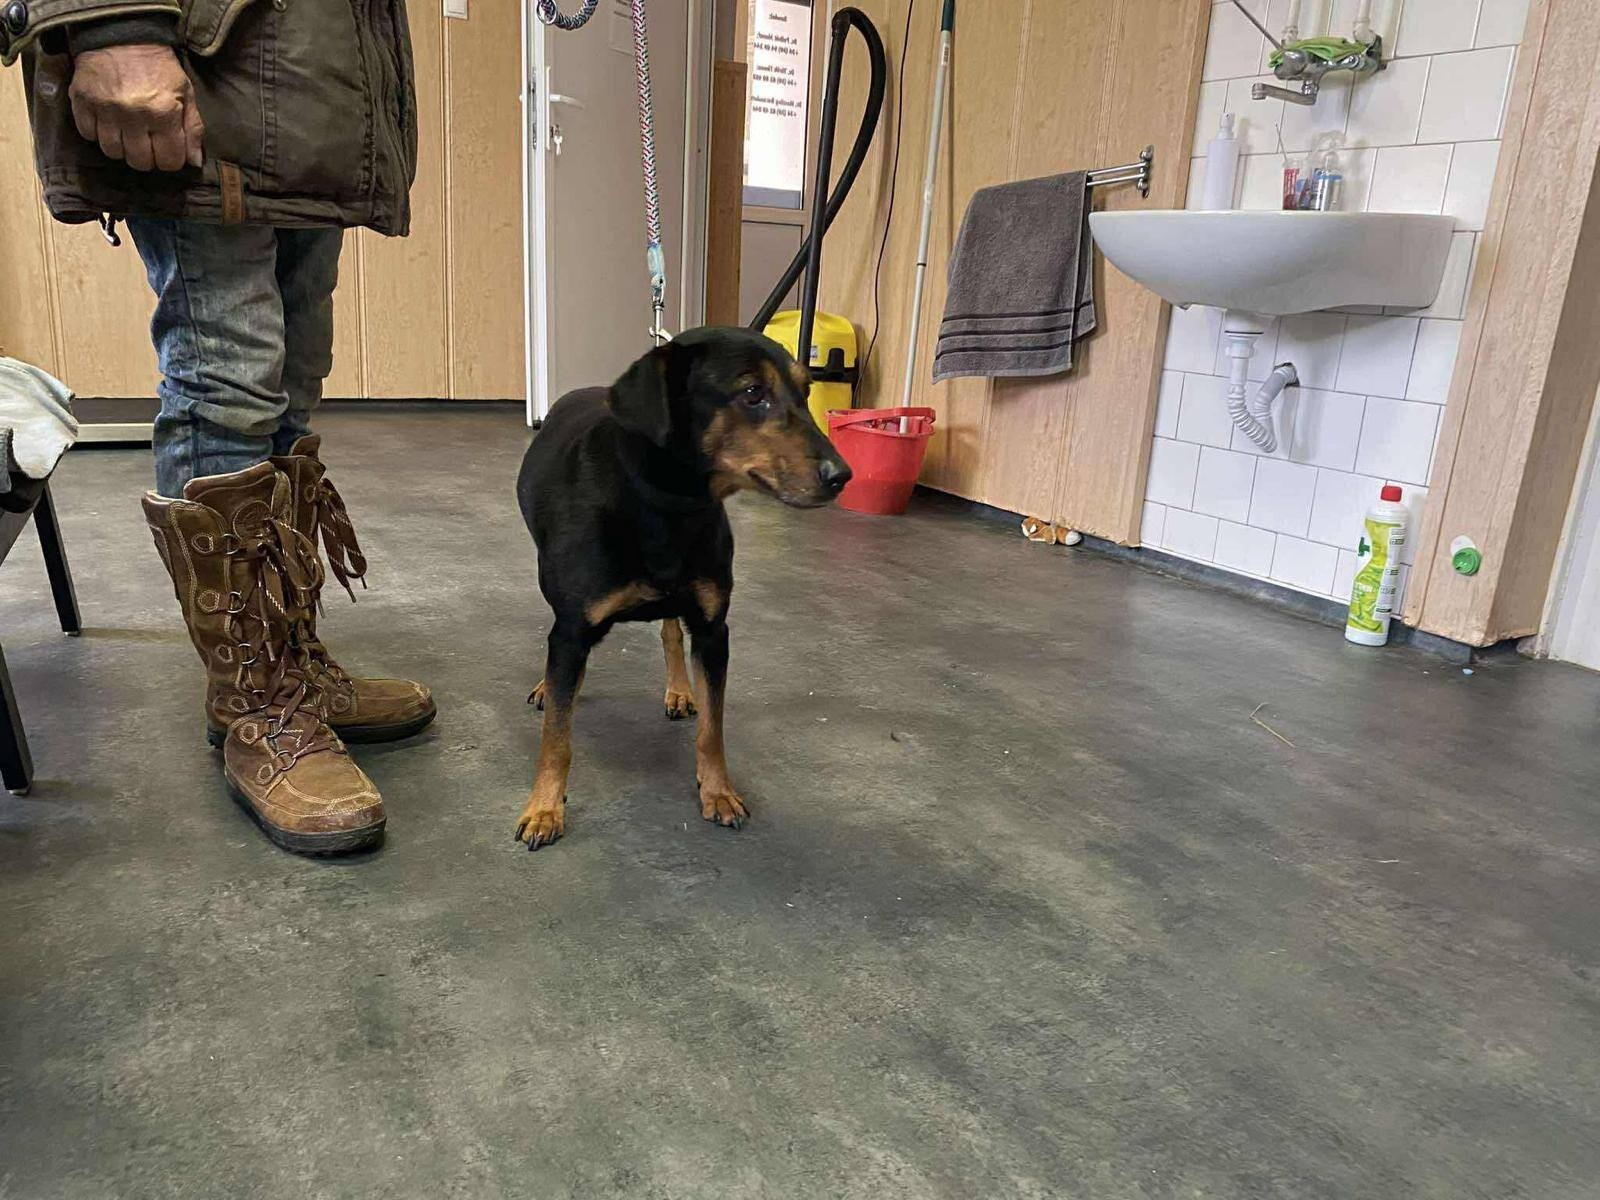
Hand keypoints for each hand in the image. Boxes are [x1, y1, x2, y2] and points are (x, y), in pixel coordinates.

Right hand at [68, 44, 204, 171]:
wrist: (122, 34)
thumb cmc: (158, 67)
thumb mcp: (186, 93)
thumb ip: (192, 129)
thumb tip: (194, 162)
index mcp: (163, 113)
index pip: (169, 161)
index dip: (170, 161)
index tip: (167, 151)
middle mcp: (134, 115)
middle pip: (139, 162)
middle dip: (147, 157)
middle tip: (147, 143)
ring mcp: (106, 109)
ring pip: (112, 152)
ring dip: (121, 148)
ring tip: (126, 133)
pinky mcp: (82, 101)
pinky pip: (87, 134)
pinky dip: (96, 133)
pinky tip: (106, 122)